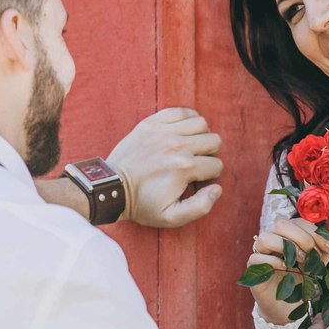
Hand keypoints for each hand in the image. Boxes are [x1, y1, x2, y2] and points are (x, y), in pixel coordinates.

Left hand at [105, 107, 222, 227]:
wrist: (111, 189)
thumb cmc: (142, 204)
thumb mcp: (172, 217)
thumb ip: (201, 206)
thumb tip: (217, 188)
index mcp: (184, 168)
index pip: (216, 165)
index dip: (210, 176)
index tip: (196, 182)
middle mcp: (176, 145)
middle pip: (213, 140)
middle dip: (209, 155)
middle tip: (195, 165)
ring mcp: (162, 131)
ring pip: (200, 123)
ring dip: (200, 136)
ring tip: (190, 148)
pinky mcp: (150, 123)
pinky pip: (180, 111)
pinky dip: (187, 119)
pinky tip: (182, 132)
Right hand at [248, 218, 328, 324]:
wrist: (290, 307)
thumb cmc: (303, 281)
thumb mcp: (318, 263)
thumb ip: (324, 250)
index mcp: (288, 234)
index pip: (298, 221)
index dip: (316, 232)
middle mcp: (273, 240)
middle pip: (281, 224)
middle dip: (302, 237)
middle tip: (313, 253)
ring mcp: (261, 254)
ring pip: (265, 237)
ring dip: (286, 247)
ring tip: (300, 261)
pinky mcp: (252, 271)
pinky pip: (256, 258)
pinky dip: (273, 261)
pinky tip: (286, 269)